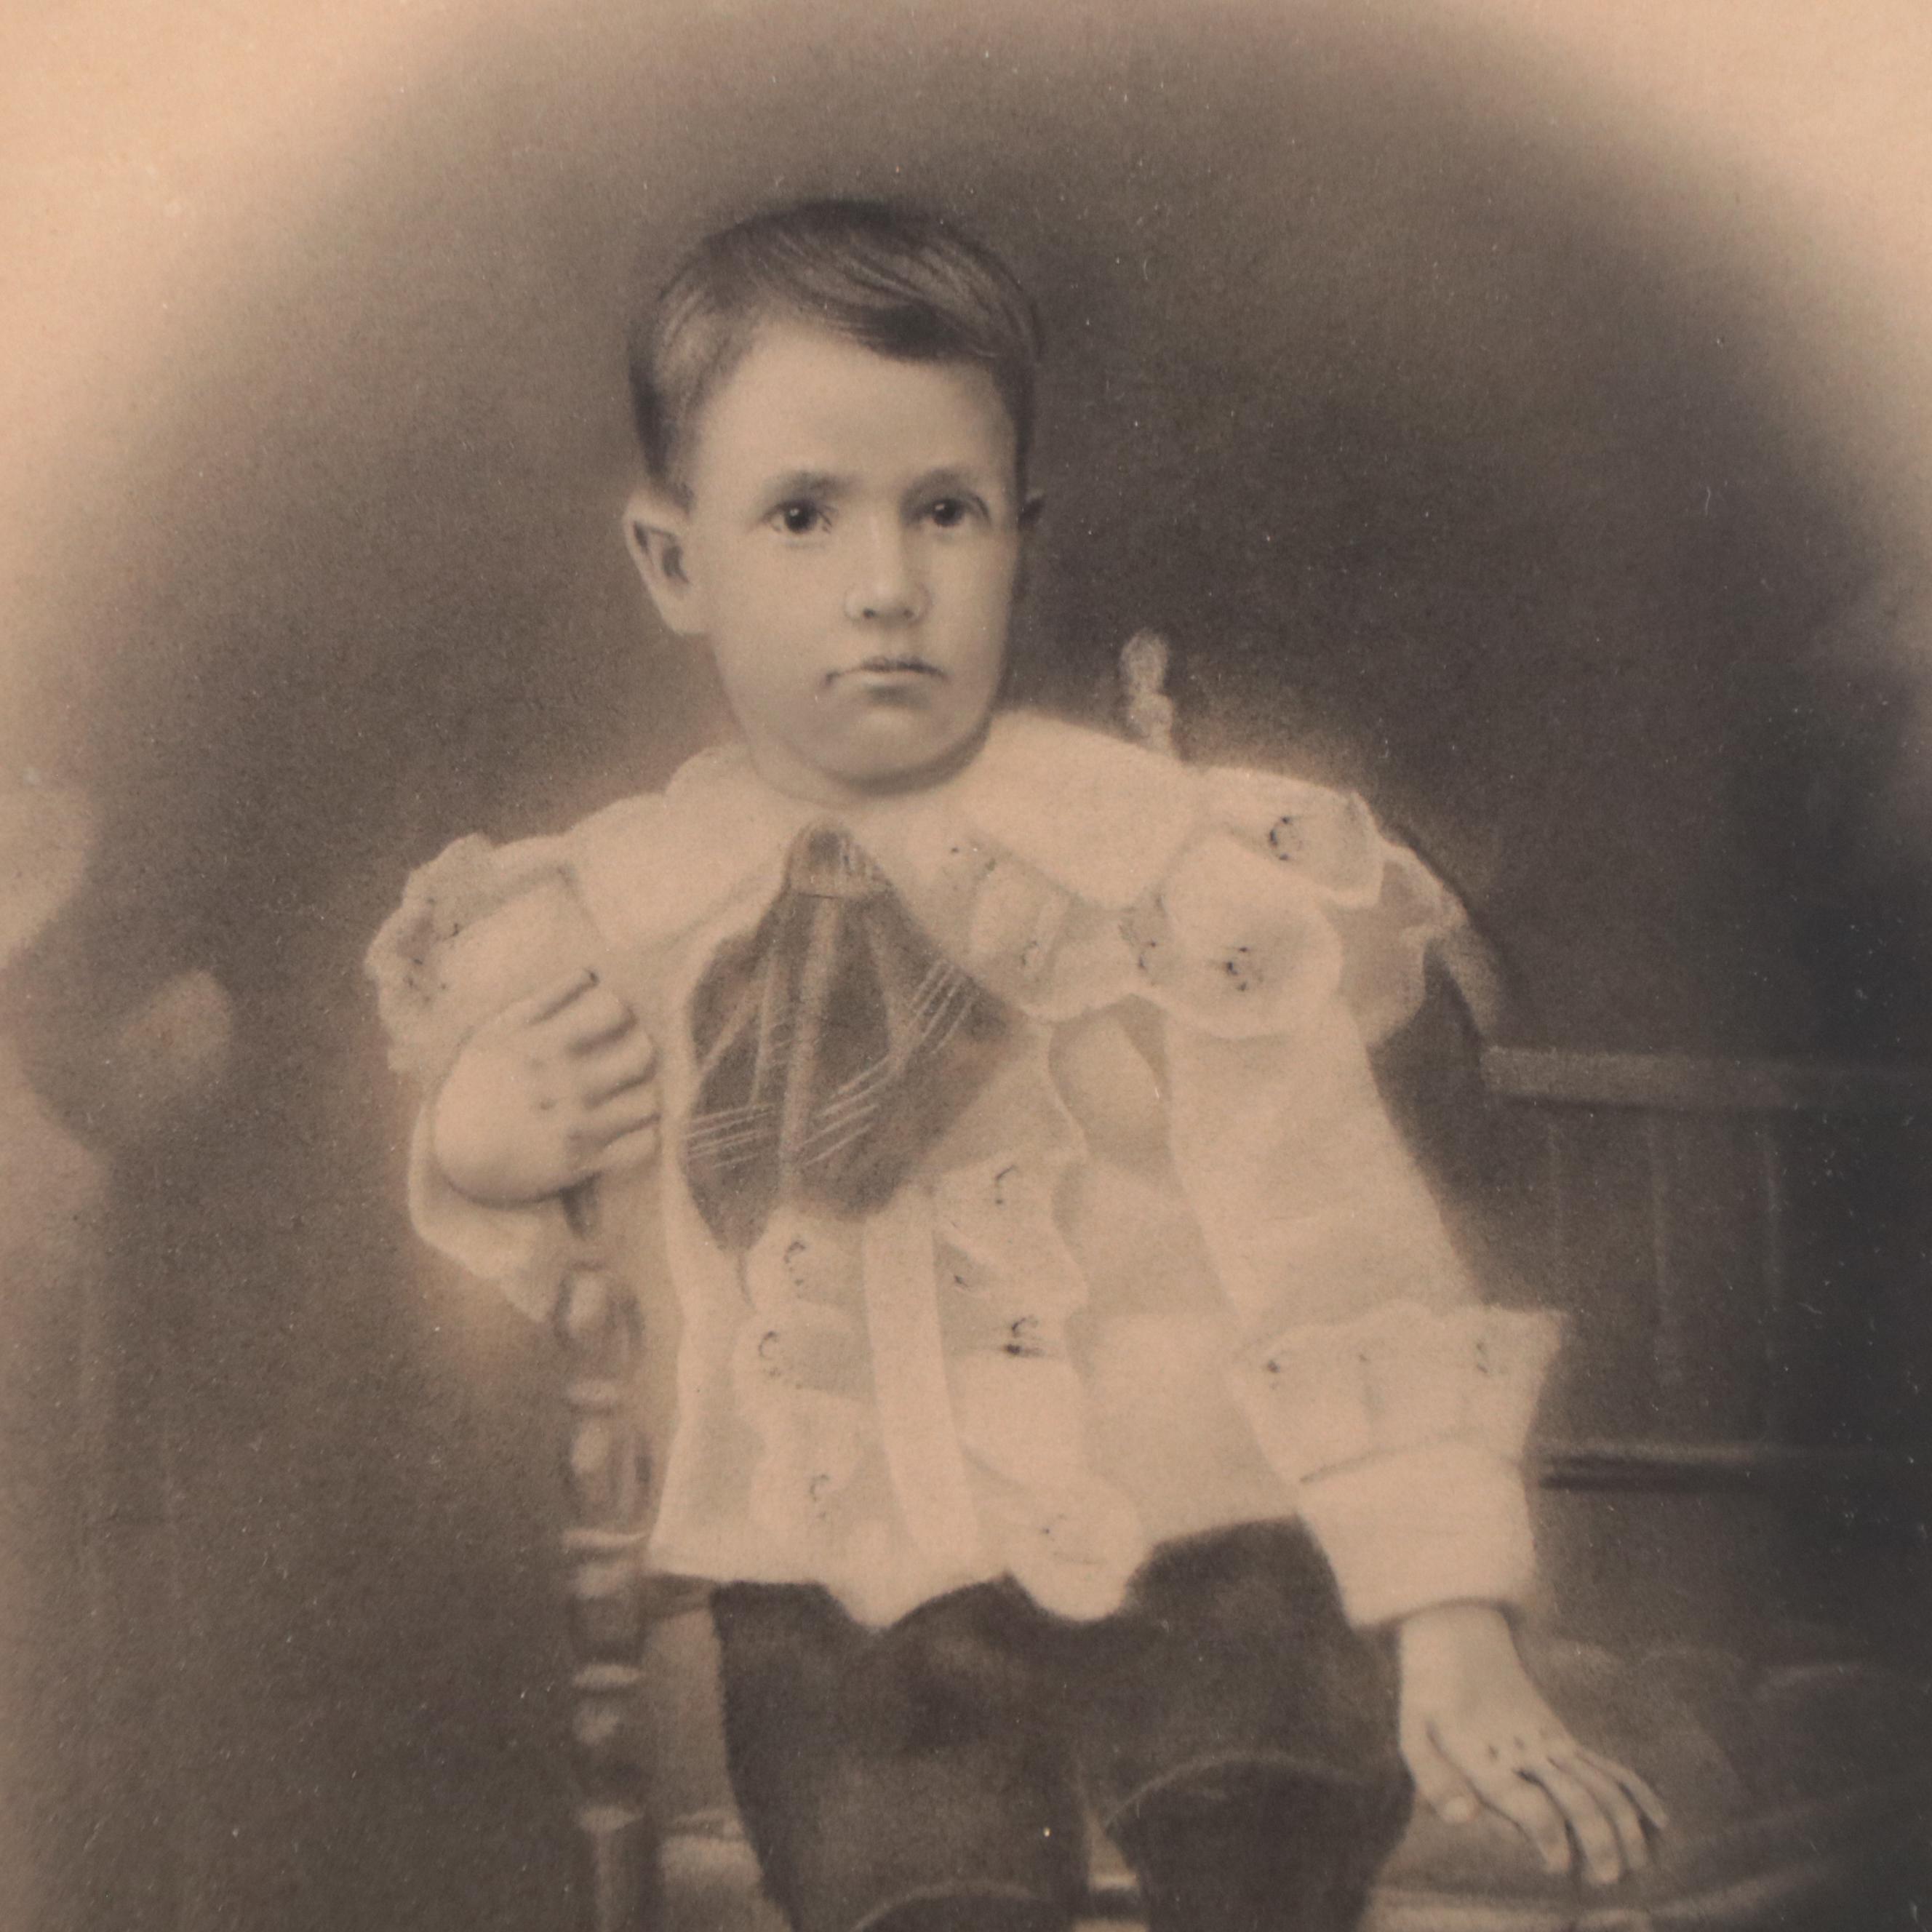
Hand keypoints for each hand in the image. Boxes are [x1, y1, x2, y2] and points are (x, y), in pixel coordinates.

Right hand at [431, 967, 659, 1205]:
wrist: (456, 1156)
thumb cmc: (479, 1085)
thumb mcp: (495, 1034)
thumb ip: (543, 1002)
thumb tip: (591, 973)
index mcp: (544, 1047)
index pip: (615, 1008)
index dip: (619, 1009)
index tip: (611, 1019)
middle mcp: (567, 1087)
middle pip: (643, 1052)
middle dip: (641, 1047)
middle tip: (628, 1052)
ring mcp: (580, 1128)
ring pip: (650, 1099)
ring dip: (645, 1091)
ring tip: (630, 1089)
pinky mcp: (588, 1164)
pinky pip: (644, 1144)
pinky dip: (644, 1133)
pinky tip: (628, 1124)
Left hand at [1397, 1602, 1668, 1886]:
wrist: (1457, 1633)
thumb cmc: (1430, 1692)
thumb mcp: (1414, 1732)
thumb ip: (1434, 1780)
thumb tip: (1464, 1820)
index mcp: (1490, 1756)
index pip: (1530, 1803)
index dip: (1549, 1837)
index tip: (1557, 1865)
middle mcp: (1528, 1751)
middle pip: (1577, 1799)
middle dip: (1598, 1842)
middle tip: (1606, 1879)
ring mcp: (1551, 1741)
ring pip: (1601, 1784)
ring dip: (1625, 1824)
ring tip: (1637, 1865)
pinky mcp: (1563, 1735)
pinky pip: (1606, 1764)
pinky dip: (1636, 1790)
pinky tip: (1659, 1819)